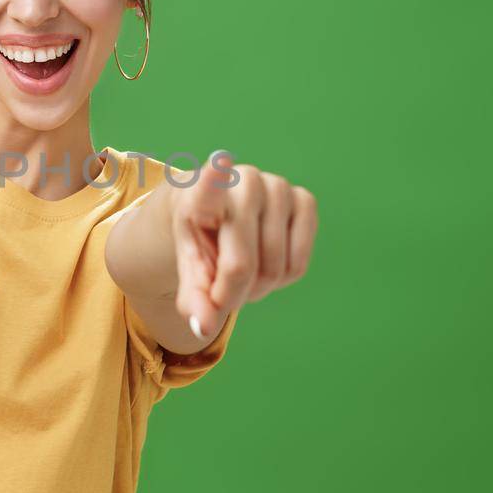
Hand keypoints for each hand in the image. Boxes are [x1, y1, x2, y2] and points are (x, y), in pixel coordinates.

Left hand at [170, 150, 318, 339]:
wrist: (219, 213)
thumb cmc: (201, 239)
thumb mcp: (188, 266)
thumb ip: (193, 297)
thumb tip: (204, 328)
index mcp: (202, 190)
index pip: (210, 181)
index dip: (215, 177)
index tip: (219, 164)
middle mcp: (242, 180)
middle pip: (242, 266)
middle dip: (232, 294)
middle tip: (221, 292)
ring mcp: (278, 186)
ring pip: (275, 269)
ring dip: (257, 289)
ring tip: (241, 273)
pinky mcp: (304, 199)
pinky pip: (298, 264)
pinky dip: (282, 279)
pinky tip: (267, 262)